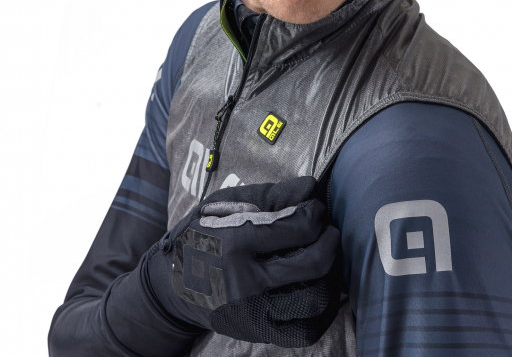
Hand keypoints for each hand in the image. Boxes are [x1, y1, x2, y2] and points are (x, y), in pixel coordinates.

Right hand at [144, 176, 340, 346]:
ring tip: (325, 258)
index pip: (298, 227)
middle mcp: (244, 282)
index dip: (316, 213)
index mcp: (235, 241)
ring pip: (316, 299)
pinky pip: (304, 331)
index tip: (314, 207)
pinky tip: (319, 288)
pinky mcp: (255, 333)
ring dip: (331, 275)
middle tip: (328, 231)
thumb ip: (271, 194)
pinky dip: (321, 311)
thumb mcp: (226, 204)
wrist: (171, 286)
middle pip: (314, 263)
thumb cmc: (202, 235)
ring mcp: (251, 313)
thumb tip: (311, 187)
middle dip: (330, 241)